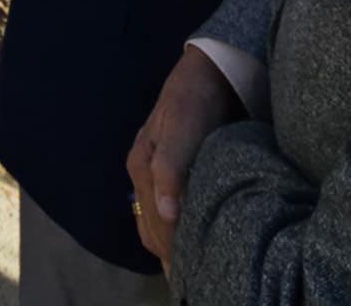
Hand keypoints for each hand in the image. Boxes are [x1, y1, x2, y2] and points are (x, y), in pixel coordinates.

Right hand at [125, 45, 242, 270]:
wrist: (209, 72)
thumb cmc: (195, 99)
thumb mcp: (183, 126)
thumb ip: (171, 167)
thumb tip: (166, 214)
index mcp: (141, 165)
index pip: (154, 223)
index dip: (172, 249)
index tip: (192, 272)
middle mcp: (143, 174)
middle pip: (152, 229)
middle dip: (170, 254)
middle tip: (195, 278)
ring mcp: (156, 174)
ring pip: (156, 224)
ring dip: (170, 247)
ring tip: (193, 269)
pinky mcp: (170, 172)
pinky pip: (164, 213)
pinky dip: (173, 233)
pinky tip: (189, 243)